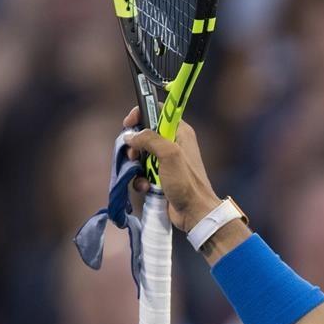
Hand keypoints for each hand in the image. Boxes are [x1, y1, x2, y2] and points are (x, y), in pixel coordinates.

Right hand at [122, 107, 221, 230]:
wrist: (195, 213)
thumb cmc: (186, 183)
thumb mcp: (169, 155)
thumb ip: (150, 139)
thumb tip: (130, 136)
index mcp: (181, 132)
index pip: (157, 111)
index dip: (141, 114)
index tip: (128, 124)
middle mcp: (174, 143)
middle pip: (144, 134)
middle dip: (135, 145)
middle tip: (134, 155)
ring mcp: (167, 161)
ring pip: (141, 154)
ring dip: (136, 165)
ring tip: (141, 175)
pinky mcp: (161, 177)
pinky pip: (143, 172)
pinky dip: (140, 179)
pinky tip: (145, 188)